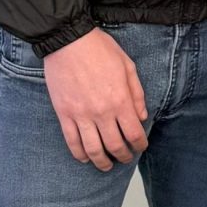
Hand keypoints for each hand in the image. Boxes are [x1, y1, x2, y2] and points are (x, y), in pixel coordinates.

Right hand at [43, 29, 148, 170]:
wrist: (68, 41)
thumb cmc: (100, 49)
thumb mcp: (128, 66)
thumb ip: (137, 94)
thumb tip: (142, 116)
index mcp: (120, 100)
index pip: (134, 133)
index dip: (139, 144)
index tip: (141, 146)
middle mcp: (102, 112)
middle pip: (115, 145)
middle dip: (123, 156)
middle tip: (124, 158)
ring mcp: (81, 115)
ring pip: (93, 149)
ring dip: (101, 162)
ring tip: (106, 165)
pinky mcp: (64, 114)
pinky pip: (72, 141)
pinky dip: (79, 154)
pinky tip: (85, 158)